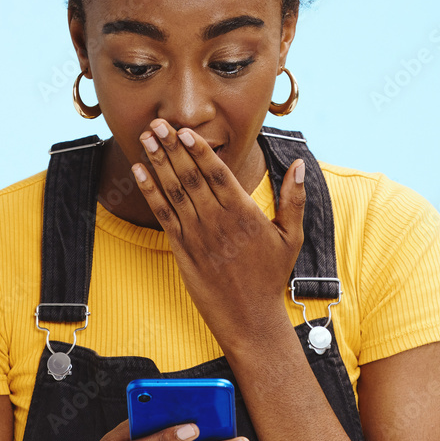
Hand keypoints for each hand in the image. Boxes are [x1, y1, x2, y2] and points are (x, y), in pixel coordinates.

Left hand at [130, 118, 304, 347]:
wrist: (250, 317)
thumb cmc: (271, 276)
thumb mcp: (291, 236)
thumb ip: (294, 199)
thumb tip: (300, 164)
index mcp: (243, 212)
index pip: (217, 172)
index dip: (200, 149)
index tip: (185, 130)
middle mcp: (217, 220)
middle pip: (191, 175)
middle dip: (172, 147)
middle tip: (157, 123)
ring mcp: (197, 234)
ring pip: (174, 191)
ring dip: (157, 162)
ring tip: (145, 138)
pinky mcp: (182, 249)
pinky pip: (163, 214)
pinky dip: (150, 191)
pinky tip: (139, 171)